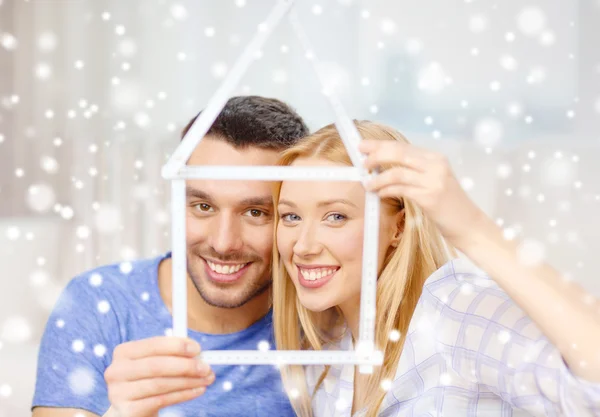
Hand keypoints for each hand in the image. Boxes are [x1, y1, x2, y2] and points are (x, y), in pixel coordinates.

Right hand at [104, 336, 214, 416]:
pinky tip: (196, 391)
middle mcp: (117, 371)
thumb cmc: (147, 379)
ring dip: (188, 381)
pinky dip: (183, 395)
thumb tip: (198, 351)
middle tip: (206, 367)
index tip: (198, 349)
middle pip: (157, 366)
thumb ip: (172, 354)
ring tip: (206, 379)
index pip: (153, 345)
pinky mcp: (128, 410)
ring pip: (160, 384)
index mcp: (124, 352)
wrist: (132, 408)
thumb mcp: (155, 363)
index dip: (177, 346)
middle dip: (186, 366)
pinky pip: (161, 400)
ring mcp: (119, 392)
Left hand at [359, 139, 485, 248]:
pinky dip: (386, 190)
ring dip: (378, 179)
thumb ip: (414, 170)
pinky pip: (401, 190)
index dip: (380, 145)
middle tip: (361, 161)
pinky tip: (379, 194)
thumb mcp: (433, 180)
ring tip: (368, 184)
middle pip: (398, 153)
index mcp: (435, 158)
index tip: (363, 146)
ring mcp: (433, 181)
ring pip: (396, 173)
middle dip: (375, 155)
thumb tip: (383, 165)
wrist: (468, 224)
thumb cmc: (448, 204)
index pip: (402, 146)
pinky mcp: (430, 197)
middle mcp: (435, 165)